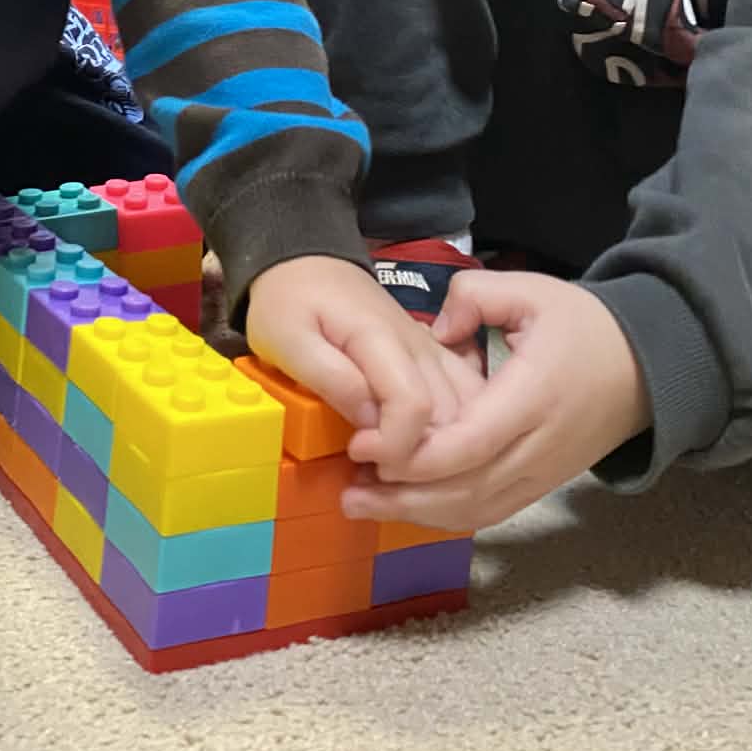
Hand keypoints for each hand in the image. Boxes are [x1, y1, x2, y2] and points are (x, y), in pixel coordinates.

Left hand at [245, 255, 484, 472]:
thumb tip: (368, 423)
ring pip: (464, 420)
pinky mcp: (436, 366)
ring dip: (436, 462)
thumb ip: (329, 377)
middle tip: (371, 483)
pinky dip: (449, 444)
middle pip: (449, 421)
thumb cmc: (290, 301)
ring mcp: (433, 358)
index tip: (357, 455)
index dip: (392, 445)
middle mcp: (421, 350)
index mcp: (382, 339)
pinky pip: (463, 410)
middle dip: (417, 467)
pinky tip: (414, 462)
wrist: (309, 266)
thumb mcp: (287, 336)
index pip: (413, 405)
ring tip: (389, 480)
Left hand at [343, 272, 649, 531]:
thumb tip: (435, 330)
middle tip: (347, 488)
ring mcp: (544, 473)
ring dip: (417, 514)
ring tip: (362, 503)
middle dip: (402, 496)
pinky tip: (408, 507)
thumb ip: (473, 297)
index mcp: (534, 396)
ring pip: (476, 510)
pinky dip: (447, 516)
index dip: (414, 454)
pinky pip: (492, 513)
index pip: (470, 443)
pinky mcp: (542, 485)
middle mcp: (539, 446)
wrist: (647, 367)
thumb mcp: (530, 291)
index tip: (365, 444)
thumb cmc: (585, 326)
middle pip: (466, 489)